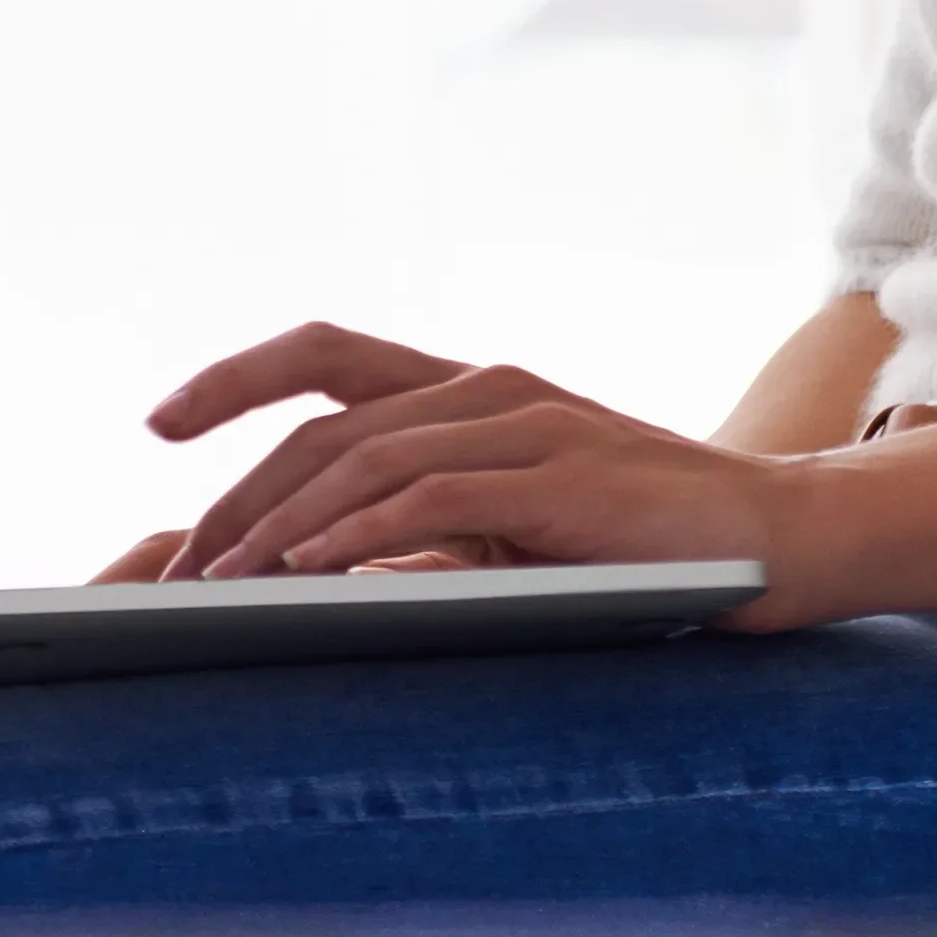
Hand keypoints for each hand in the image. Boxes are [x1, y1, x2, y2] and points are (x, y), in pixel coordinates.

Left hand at [141, 321, 787, 601]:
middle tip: (178, 563)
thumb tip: (318, 570)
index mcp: (466, 390)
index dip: (233, 379)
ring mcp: (524, 423)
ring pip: (365, 456)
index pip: (324, 355)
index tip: (159, 422)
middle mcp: (485, 389)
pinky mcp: (558, 475)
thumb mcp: (516, 526)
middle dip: (237, 490)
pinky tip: (312, 572)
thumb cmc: (643, 543)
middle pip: (322, 418)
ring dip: (282, 523)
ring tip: (222, 580)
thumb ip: (429, 527)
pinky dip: (363, 532)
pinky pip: (434, 497)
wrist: (777, 539)